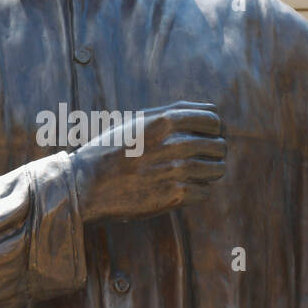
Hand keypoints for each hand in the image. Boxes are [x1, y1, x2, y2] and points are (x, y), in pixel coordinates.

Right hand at [70, 101, 225, 223]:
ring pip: (217, 169)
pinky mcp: (175, 195)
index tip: (204, 137)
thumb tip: (208, 113)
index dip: (212, 129)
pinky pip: (205, 191)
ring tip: (192, 174)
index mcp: (167, 120)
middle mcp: (176, 143)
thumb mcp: (138, 120)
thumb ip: (172, 113)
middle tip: (199, 159)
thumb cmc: (111, 149)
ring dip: (209, 172)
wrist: (87, 185)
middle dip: (213, 152)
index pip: (214, 119)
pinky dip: (198, 191)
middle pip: (220, 145)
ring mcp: (177, 170)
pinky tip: (181, 189)